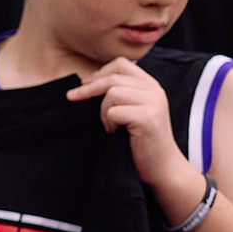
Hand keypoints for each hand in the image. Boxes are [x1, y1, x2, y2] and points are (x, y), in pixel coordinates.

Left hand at [66, 58, 186, 188]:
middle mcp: (155, 90)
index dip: (99, 73)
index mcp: (151, 85)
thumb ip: (120, 94)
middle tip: (72, 98)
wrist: (161, 167)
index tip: (82, 85)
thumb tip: (85, 83)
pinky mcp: (147, 118)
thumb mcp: (132, 111)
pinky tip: (115, 133)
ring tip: (110, 127)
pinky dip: (109, 124)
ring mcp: (153, 103)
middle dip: (88, 89)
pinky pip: (114, 112)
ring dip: (103, 112)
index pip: (121, 64)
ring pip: (112, 94)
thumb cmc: (140, 141)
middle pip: (113, 77)